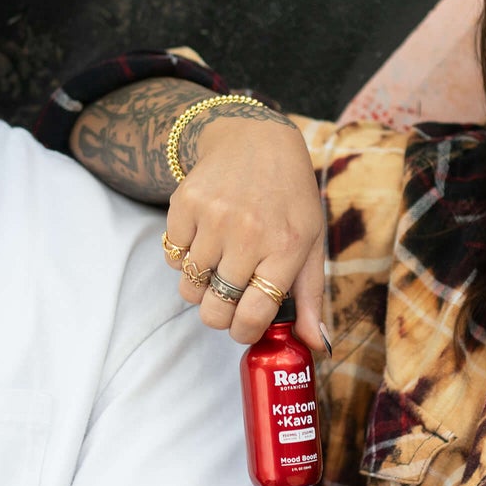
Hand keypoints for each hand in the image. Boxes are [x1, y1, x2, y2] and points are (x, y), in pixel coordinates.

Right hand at [164, 106, 328, 350]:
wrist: (255, 139)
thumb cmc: (289, 198)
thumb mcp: (310, 242)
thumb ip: (310, 297)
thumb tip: (313, 346)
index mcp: (287, 246)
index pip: (254, 315)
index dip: (244, 333)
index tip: (244, 329)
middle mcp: (249, 233)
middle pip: (216, 309)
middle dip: (220, 317)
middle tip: (229, 302)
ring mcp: (213, 217)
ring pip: (189, 288)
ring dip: (201, 288)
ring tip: (218, 267)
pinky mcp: (185, 204)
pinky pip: (172, 258)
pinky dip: (184, 260)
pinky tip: (204, 240)